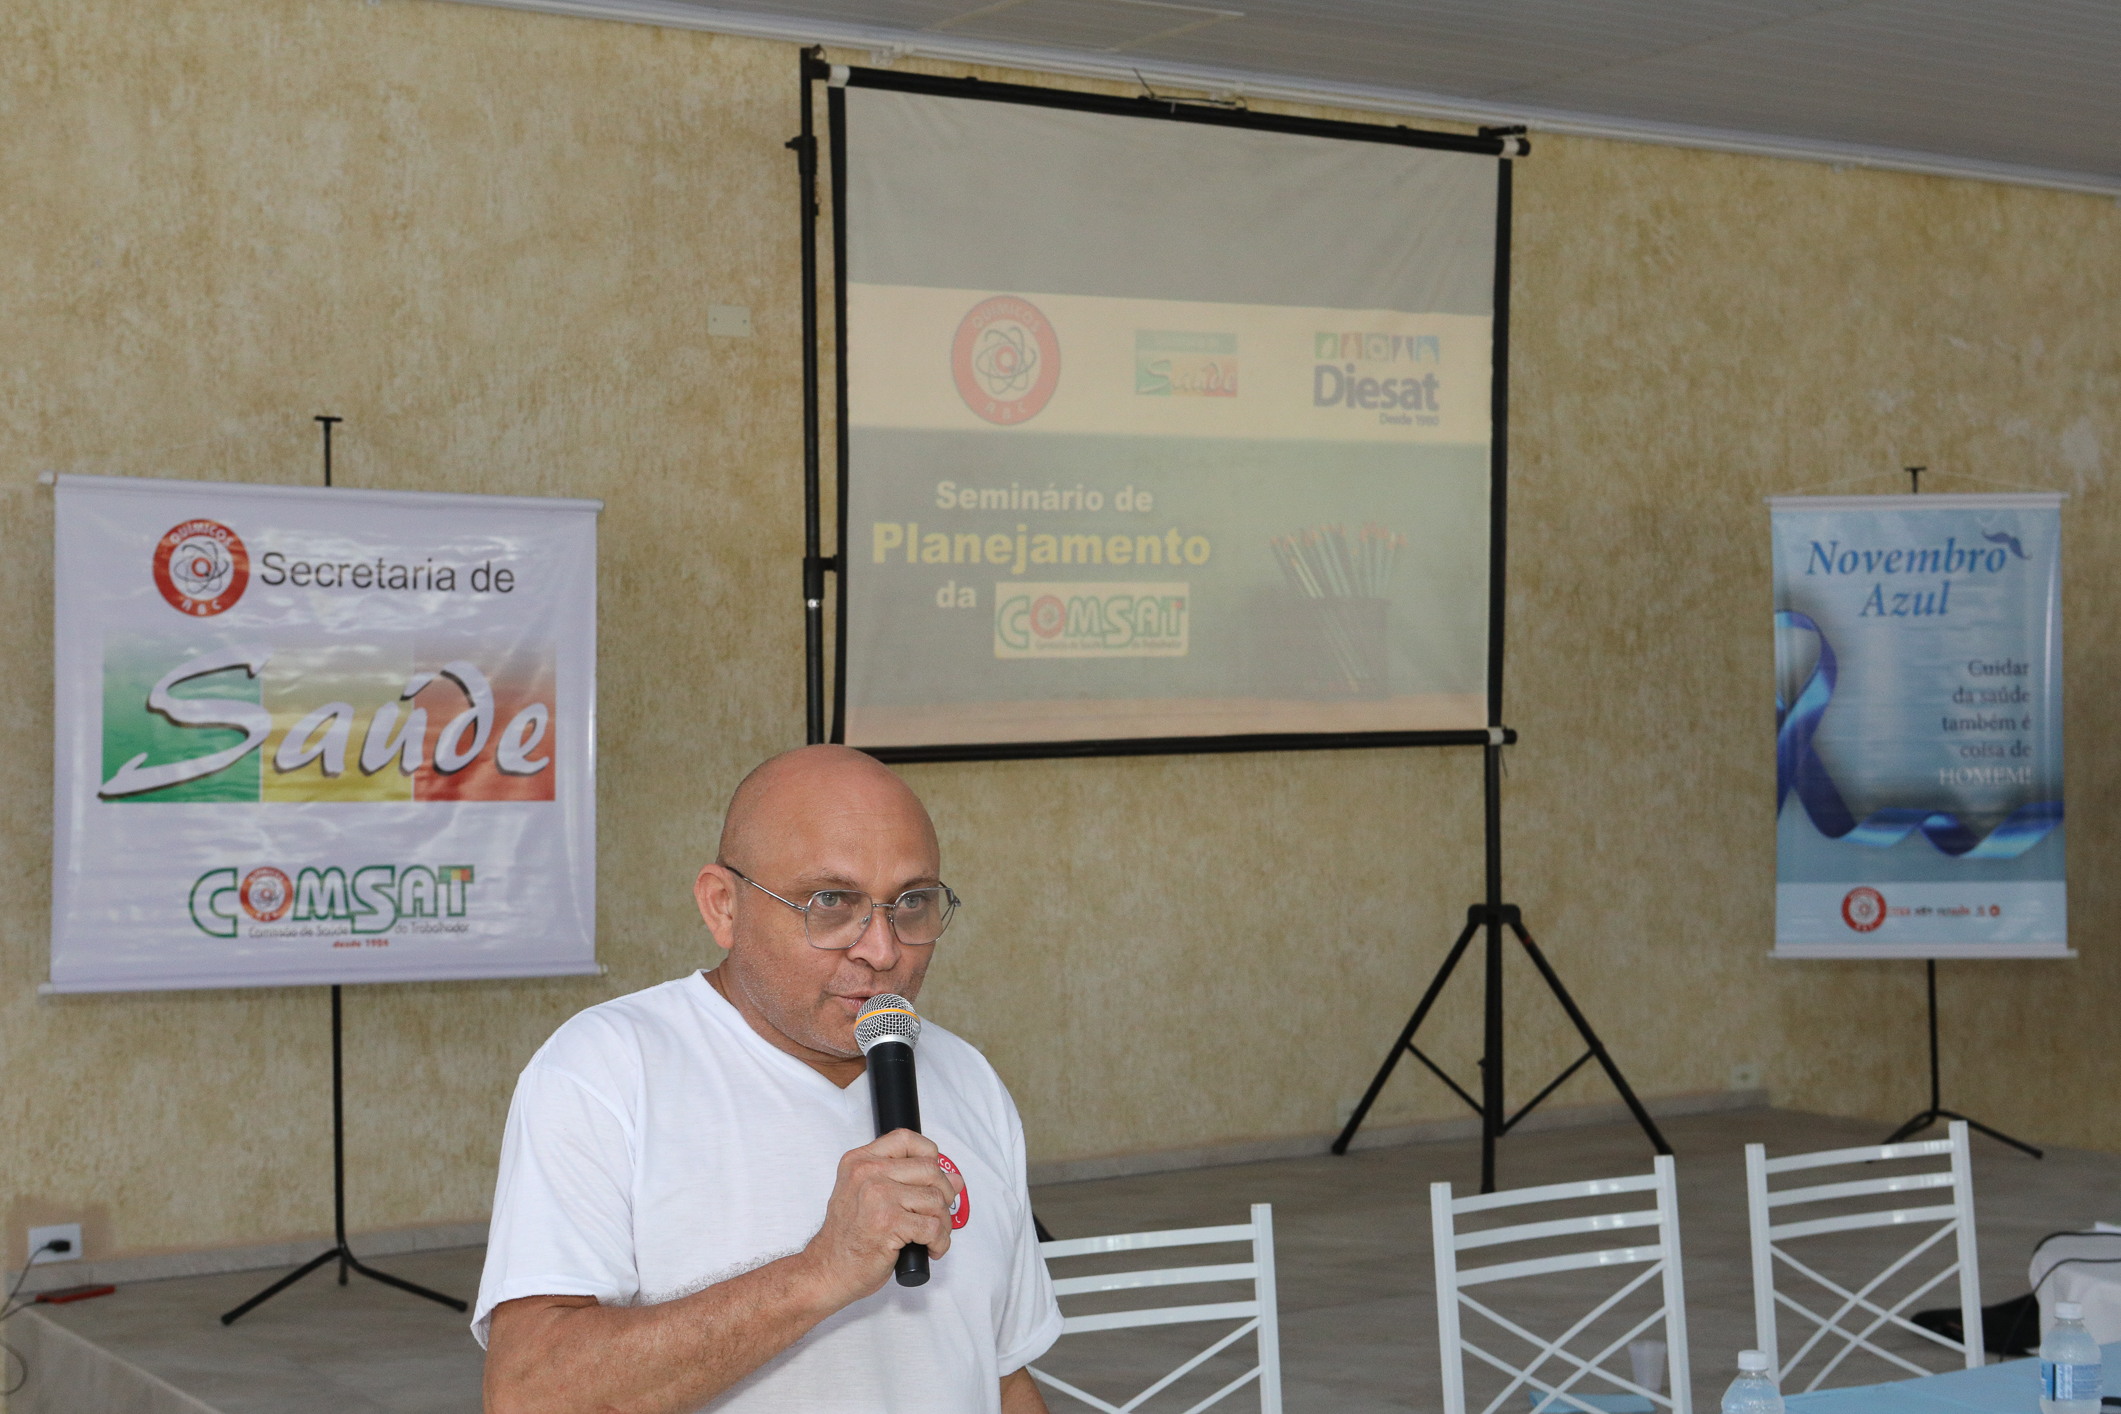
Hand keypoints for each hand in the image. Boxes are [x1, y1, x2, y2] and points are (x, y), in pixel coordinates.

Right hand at [799, 1129, 964, 1309]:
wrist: (828, 1269)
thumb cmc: (849, 1236)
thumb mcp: (867, 1195)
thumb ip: (906, 1180)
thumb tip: (955, 1179)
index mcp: (859, 1160)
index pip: (906, 1138)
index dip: (930, 1155)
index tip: (933, 1177)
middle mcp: (867, 1173)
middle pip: (930, 1169)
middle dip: (944, 1195)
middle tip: (938, 1215)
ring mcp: (878, 1197)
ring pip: (936, 1199)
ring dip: (943, 1223)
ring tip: (932, 1237)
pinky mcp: (889, 1223)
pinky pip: (934, 1227)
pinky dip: (939, 1242)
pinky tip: (929, 1249)